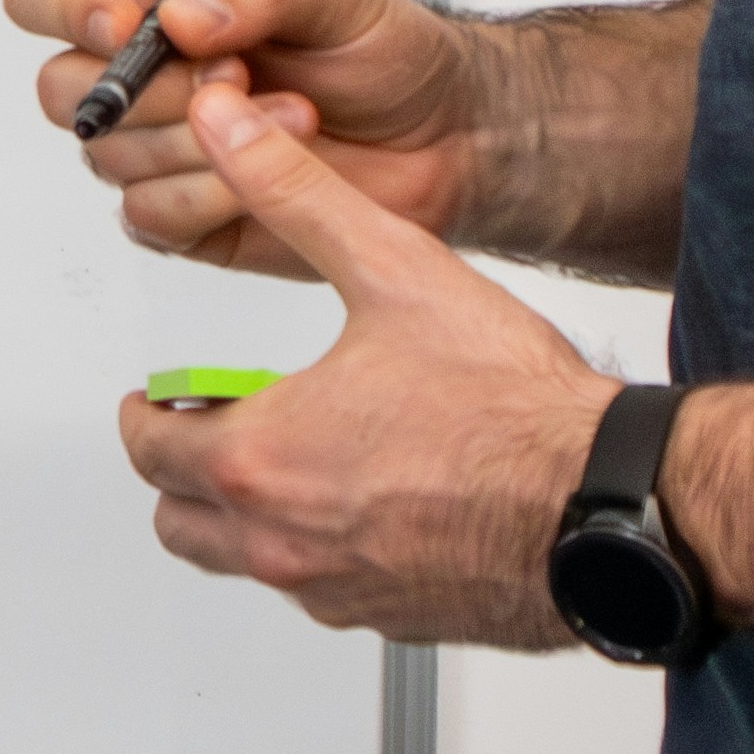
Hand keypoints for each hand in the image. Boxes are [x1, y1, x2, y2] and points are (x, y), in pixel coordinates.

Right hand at [6, 0, 494, 275]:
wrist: (450, 141)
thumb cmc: (388, 54)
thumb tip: (179, 17)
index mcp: (153, 3)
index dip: (62, 8)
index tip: (129, 27)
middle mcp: (142, 78)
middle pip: (58, 88)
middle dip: (149, 91)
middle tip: (236, 78)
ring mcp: (158, 152)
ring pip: (108, 159)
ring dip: (200, 145)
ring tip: (290, 120)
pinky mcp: (188, 220)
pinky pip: (150, 220)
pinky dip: (208, 198)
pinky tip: (267, 176)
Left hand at [113, 83, 616, 646]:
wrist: (608, 503)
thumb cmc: (512, 408)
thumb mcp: (391, 268)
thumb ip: (293, 193)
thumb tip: (227, 133)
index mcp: (262, 458)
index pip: (148, 447)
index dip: (145, 412)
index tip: (157, 398)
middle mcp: (286, 540)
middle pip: (178, 522)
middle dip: (182, 472)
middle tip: (216, 427)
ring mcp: (339, 591)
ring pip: (247, 565)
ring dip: (246, 517)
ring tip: (292, 455)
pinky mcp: (394, 621)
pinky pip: (323, 593)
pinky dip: (320, 553)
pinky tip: (365, 502)